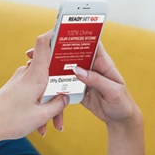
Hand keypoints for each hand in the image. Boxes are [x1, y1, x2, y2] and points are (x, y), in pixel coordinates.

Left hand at [0, 31, 68, 144]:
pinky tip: (39, 127)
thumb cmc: (10, 120)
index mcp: (35, 76)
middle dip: (59, 95)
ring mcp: (20, 81)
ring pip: (43, 88)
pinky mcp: (15, 89)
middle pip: (50, 74)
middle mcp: (27, 74)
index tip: (67, 31)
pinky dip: (38, 108)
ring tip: (47, 127)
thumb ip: (57, 105)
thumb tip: (65, 97)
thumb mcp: (40, 116)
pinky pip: (33, 95)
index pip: (44, 44)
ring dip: (48, 107)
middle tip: (60, 119)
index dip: (55, 34)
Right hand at [26, 42, 140, 126]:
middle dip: (54, 51)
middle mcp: (91, 67)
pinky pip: (63, 84)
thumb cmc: (122, 103)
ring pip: (64, 69)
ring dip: (50, 68)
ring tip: (33, 66)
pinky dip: (53, 85)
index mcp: (102, 62)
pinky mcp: (77, 89)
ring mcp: (83, 77)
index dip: (74, 36)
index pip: (88, 43)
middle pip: (70, 54)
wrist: (120, 120)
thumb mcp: (112, 91)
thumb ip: (96, 79)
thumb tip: (77, 69)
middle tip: (35, 52)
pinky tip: (42, 85)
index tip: (57, 34)